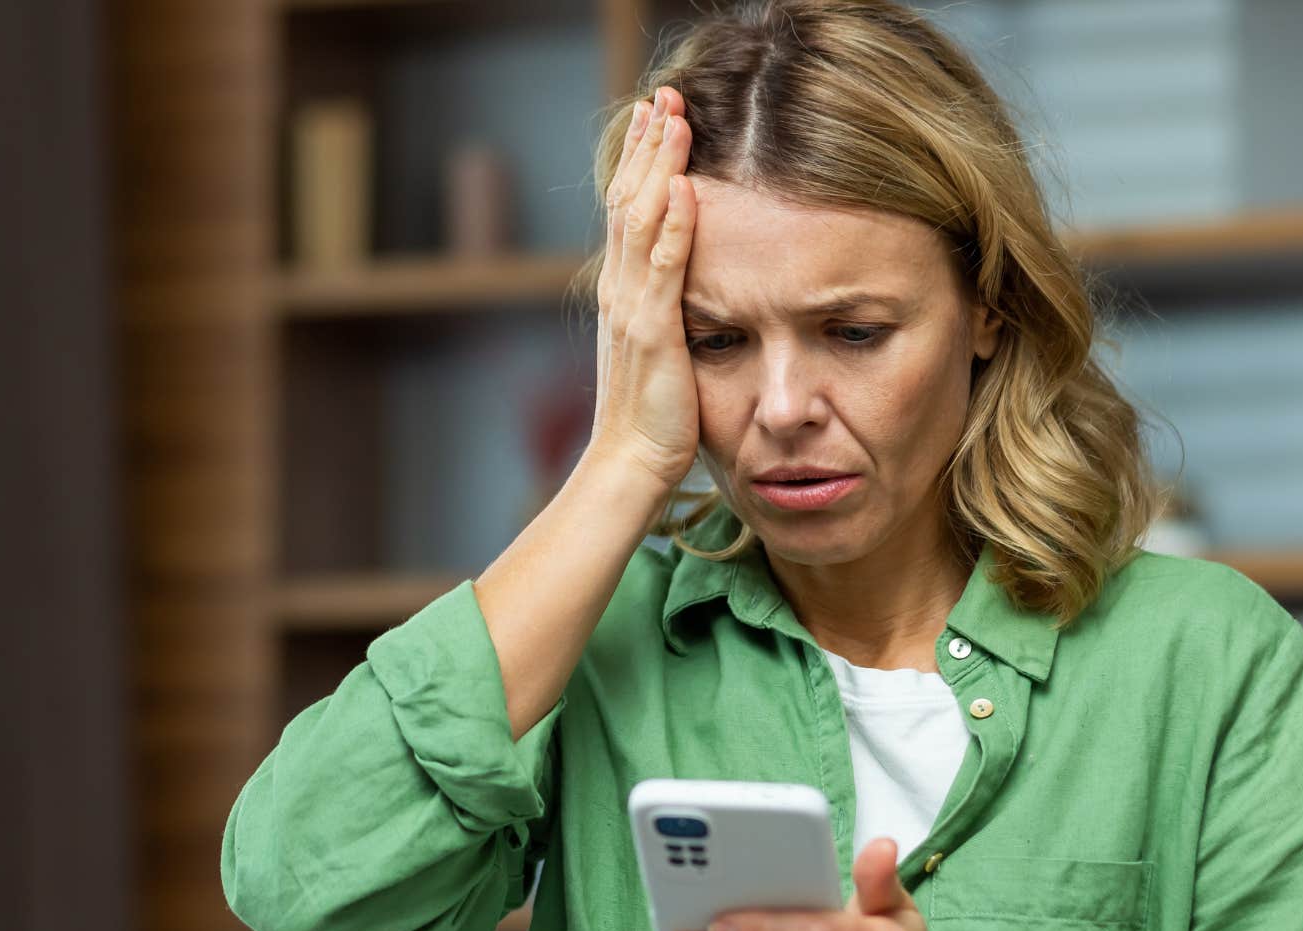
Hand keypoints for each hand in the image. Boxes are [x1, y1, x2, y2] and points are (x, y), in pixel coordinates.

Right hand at [589, 84, 699, 491]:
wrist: (629, 463)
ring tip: (675, 119)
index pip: (627, 210)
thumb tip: (680, 281)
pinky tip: (682, 188)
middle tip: (663, 94)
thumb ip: (664, 309)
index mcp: (622, 291)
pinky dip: (672, 225)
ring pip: (640, 220)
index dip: (641, 160)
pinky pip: (663, 269)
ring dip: (658, 166)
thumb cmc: (651, 415)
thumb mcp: (657, 348)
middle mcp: (620, 290)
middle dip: (648, 145)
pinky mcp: (653, 332)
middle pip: (628, 200)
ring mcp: (633, 308)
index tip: (657, 116)